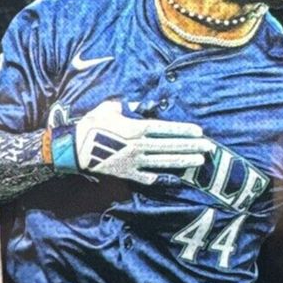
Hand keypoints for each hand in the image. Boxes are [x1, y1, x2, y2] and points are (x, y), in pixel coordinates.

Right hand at [74, 101, 213, 184]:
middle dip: (191, 146)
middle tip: (209, 147)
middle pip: (170, 146)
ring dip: (183, 161)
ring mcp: (134, 162)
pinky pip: (147, 176)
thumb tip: (133, 105)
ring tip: (200, 161)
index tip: (199, 131)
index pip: (165, 129)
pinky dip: (159, 177)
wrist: (73, 150)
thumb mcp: (108, 109)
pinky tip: (172, 177)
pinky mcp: (127, 174)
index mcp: (135, 128)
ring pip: (164, 162)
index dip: (183, 130)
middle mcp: (139, 146)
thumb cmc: (90, 125)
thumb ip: (124, 106)